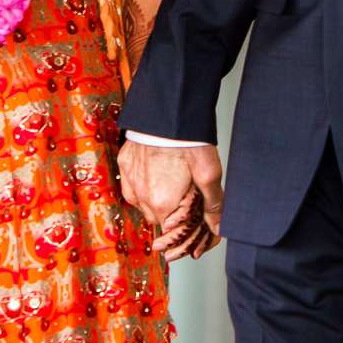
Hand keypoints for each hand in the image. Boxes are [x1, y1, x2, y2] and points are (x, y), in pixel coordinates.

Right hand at [119, 141, 224, 258]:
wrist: (167, 110)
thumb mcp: (208, 173)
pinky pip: (133, 187)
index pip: (172, 232)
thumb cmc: (188, 139)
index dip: (186, 229)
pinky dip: (144, 187)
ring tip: (174, 184)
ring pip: (144, 205)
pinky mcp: (125, 165)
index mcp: (162, 203)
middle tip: (189, 197)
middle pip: (159, 220)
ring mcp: (130, 180)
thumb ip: (212, 204)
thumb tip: (217, 227)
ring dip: (158, 202)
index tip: (195, 221)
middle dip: (173, 215)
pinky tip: (157, 176)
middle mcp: (141, 196)